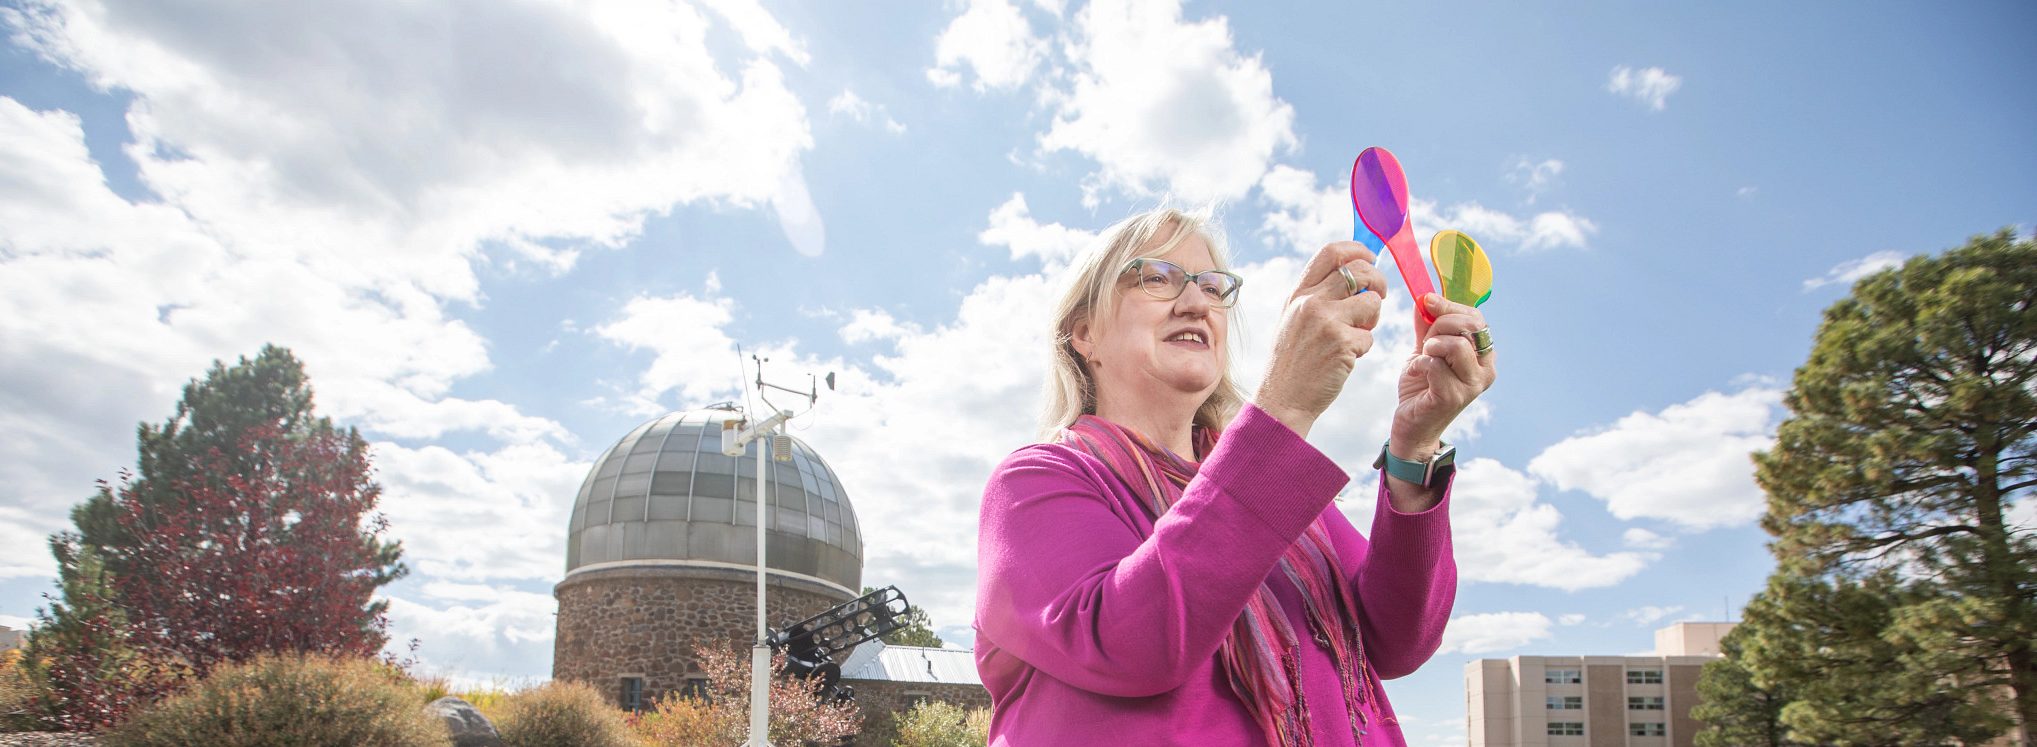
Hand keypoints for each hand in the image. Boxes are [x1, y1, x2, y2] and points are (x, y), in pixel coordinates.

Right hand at [1253, 241, 1389, 436]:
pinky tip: (1345, 358)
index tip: (1370, 258)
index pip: (1332, 252)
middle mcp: (1311, 302)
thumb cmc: (1292, 361)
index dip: (1358, 250)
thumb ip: (1317, 296)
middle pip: (1361, 271)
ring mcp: (1327, 321)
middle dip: (1379, 282)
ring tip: (1355, 334)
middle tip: (1379, 296)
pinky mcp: (1342, 343)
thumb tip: (1354, 273)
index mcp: (1299, 293)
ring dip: (1372, 319)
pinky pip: (1370, 336)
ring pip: (1373, 302)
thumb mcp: (1293, 319)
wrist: (1282, 399)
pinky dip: (1363, 348)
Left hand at [1389, 293, 1497, 462]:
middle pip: (1470, 327)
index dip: (1450, 307)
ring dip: (1431, 346)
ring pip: (1456, 345)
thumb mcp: (1425, 351)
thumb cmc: (1422, 388)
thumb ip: (1428, 327)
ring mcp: (1472, 385)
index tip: (1428, 302)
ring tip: (1422, 358)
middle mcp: (1486, 370)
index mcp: (1484, 356)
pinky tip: (1416, 373)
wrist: (1412, 426)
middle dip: (1440, 325)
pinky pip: (1436, 365)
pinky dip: (1420, 364)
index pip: (1477, 319)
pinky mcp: (1454, 397)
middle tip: (1425, 341)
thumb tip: (1425, 299)